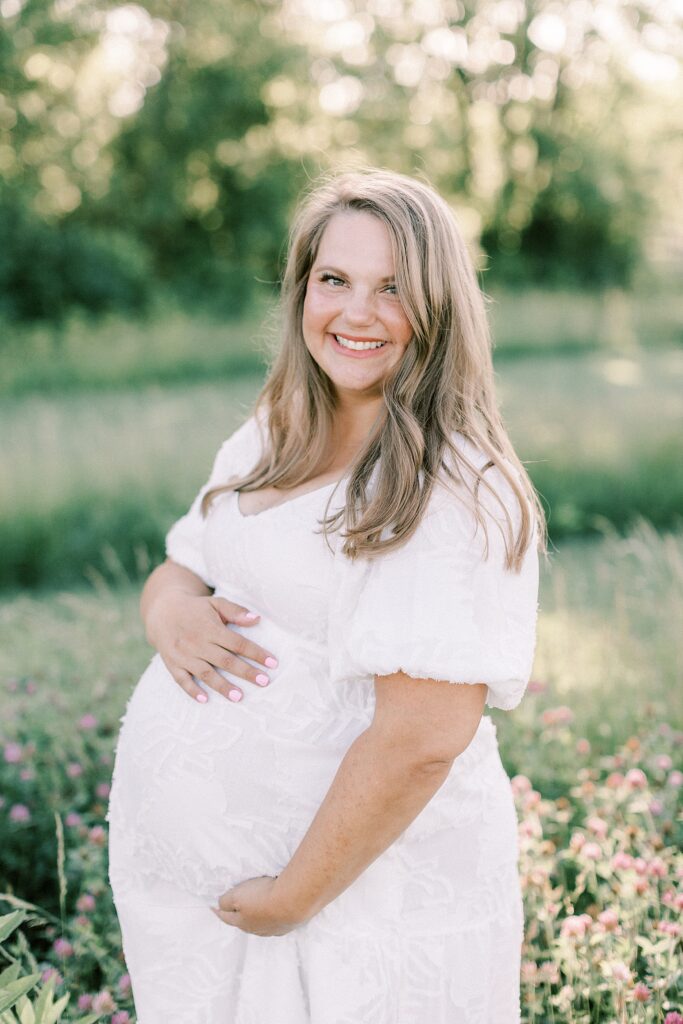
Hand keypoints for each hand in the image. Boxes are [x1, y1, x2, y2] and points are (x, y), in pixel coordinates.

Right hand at [145, 575, 278, 702]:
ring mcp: (184, 655)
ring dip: (222, 686)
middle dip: (245, 672)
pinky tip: (205, 700)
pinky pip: (182, 680)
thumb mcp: (215, 603)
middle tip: (264, 682)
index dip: (256, 653)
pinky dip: (192, 690)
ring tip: (239, 697)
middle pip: (225, 660)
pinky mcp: (172, 664)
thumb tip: (257, 619)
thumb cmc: (196, 609)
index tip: (273, 663)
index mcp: (211, 628)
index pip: (237, 643)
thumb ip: (235, 611)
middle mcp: (197, 643)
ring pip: (205, 673)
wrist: (163, 611)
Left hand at [212, 876, 301, 936]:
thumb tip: (220, 905)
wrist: (293, 900)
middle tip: (236, 905)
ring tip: (258, 906)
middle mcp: (256, 929)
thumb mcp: (236, 895)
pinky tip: (278, 909)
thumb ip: (225, 901)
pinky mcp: (288, 925)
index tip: (212, 907)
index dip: (218, 910)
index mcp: (242, 923)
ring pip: (261, 923)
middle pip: (244, 922)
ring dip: (258, 915)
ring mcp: (273, 929)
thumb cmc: (263, 897)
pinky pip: (277, 920)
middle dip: (239, 914)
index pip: (226, 917)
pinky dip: (274, 915)